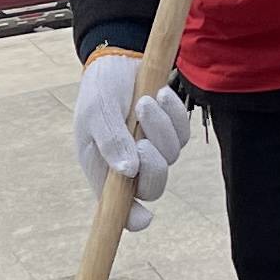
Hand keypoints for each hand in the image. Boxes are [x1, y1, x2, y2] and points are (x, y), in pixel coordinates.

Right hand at [71, 49, 193, 228]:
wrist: (117, 61)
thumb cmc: (100, 90)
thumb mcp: (98, 112)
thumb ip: (110, 140)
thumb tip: (127, 170)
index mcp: (104, 171)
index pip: (119, 208)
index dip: (132, 218)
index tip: (144, 217)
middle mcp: (129, 167)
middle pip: (153, 188)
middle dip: (153, 165)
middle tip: (141, 140)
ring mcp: (152, 151)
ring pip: (170, 156)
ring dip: (160, 128)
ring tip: (144, 101)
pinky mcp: (169, 133)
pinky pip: (182, 134)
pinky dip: (173, 114)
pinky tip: (159, 94)